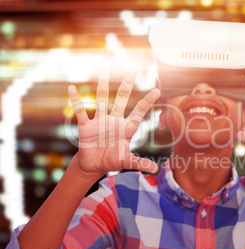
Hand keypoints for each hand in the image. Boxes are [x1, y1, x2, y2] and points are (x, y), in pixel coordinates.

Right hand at [68, 65, 159, 179]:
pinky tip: (72, 88)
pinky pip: (81, 111)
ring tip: (104, 67)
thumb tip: (155, 170)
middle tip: (132, 68)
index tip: (157, 91)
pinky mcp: (86, 126)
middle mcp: (114, 120)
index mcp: (126, 128)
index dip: (147, 102)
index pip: (139, 112)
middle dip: (126, 84)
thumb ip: (139, 163)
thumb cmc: (112, 161)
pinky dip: (76, 100)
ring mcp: (100, 121)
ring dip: (102, 84)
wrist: (94, 165)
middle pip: (121, 98)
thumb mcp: (126, 162)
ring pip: (102, 99)